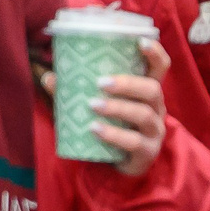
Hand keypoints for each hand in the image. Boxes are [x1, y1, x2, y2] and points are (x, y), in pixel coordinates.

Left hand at [82, 39, 172, 178]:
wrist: (117, 168)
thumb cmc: (111, 128)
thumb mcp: (96, 107)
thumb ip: (75, 93)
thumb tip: (49, 77)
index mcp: (147, 91)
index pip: (160, 67)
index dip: (154, 52)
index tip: (139, 42)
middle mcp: (156, 108)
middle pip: (152, 89)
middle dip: (128, 83)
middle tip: (101, 82)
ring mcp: (154, 131)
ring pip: (143, 114)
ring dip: (117, 107)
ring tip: (93, 105)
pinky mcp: (147, 152)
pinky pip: (133, 142)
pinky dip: (113, 134)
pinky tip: (95, 129)